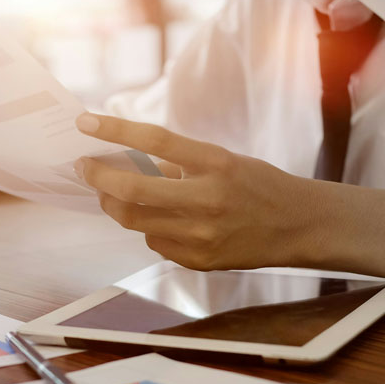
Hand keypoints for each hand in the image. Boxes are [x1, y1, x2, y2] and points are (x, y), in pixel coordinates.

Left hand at [74, 113, 384, 285]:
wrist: (299, 227)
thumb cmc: (260, 186)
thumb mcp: (224, 161)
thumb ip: (180, 162)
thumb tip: (132, 161)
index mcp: (216, 165)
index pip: (155, 141)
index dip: (115, 130)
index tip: (85, 122)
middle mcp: (208, 201)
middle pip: (133, 191)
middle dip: (100, 179)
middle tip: (85, 168)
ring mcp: (201, 236)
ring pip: (135, 221)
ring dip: (116, 204)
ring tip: (112, 192)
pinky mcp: (198, 261)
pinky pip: (154, 242)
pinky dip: (147, 228)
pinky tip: (156, 220)